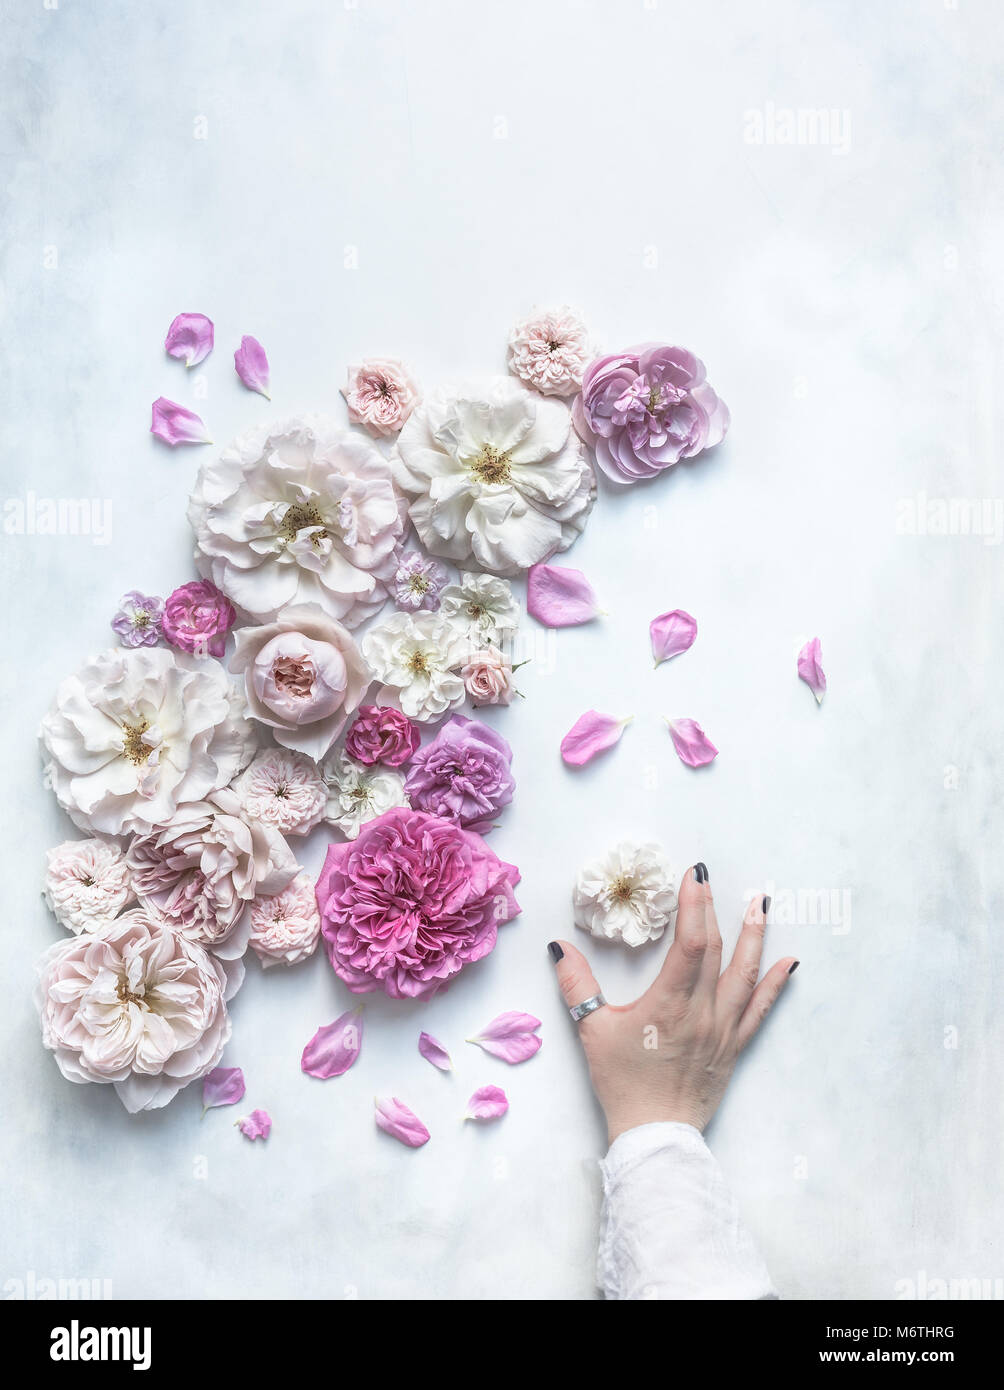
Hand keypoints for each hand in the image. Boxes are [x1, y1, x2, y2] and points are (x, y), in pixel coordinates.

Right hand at [549, 864, 797, 1142]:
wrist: (655, 1136)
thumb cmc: (623, 1084)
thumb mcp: (592, 1032)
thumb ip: (576, 986)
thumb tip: (559, 948)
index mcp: (670, 1005)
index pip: (690, 944)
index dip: (694, 905)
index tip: (693, 875)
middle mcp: (704, 1012)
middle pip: (715, 950)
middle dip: (713, 908)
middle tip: (710, 875)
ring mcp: (724, 1029)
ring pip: (746, 974)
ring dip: (755, 935)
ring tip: (761, 903)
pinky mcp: (734, 1046)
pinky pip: (761, 1009)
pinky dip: (776, 984)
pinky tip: (789, 963)